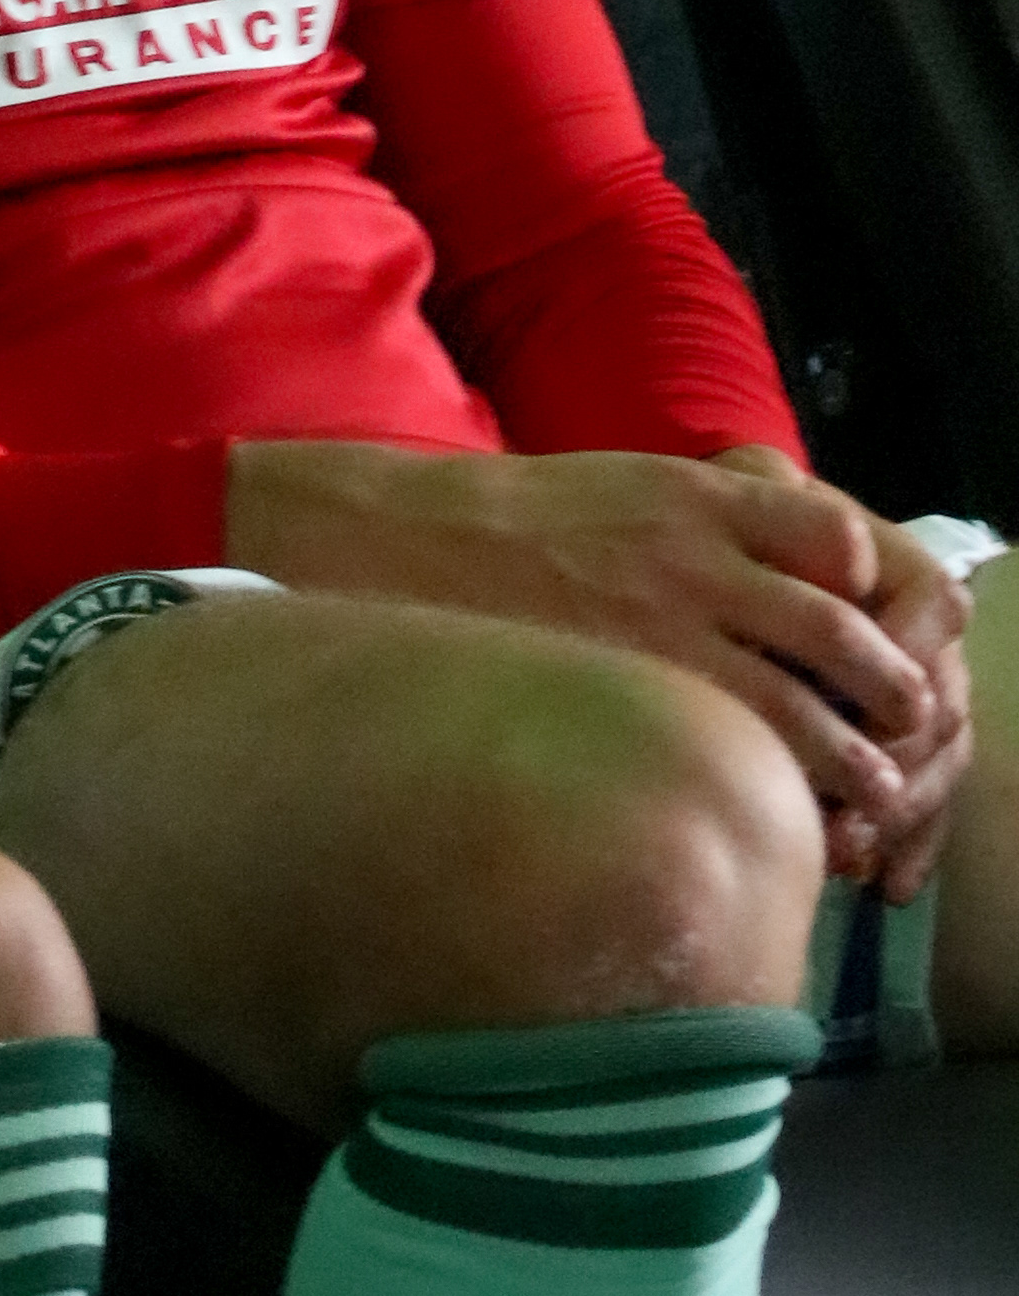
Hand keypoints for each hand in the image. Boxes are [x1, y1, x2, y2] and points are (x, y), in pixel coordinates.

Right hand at [224, 433, 977, 885]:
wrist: (392, 540)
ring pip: (797, 705)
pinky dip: (770, 782)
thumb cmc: (508, 524)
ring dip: (848, 759)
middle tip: (904, 743)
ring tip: (868, 803)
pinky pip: (719, 744)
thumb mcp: (623, 484)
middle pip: (841, 634)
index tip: (890, 648)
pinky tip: (781, 811)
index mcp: (699, 496)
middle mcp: (696, 558)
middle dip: (889, 694)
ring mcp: (656, 626)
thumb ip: (708, 520)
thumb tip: (801, 564)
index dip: (880, 603)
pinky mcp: (616, 683)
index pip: (841, 543)